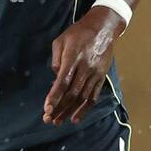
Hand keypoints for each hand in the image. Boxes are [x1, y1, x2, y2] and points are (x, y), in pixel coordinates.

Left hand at [43, 5, 123, 126]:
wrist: (103, 28)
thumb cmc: (78, 33)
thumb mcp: (60, 41)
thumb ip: (56, 60)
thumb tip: (55, 78)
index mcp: (72, 58)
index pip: (62, 82)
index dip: (54, 97)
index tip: (47, 109)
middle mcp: (85, 68)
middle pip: (71, 93)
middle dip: (59, 109)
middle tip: (48, 120)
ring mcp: (95, 74)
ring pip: (82, 98)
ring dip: (70, 112)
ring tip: (59, 122)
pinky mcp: (101, 77)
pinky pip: (93, 96)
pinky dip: (85, 109)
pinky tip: (76, 118)